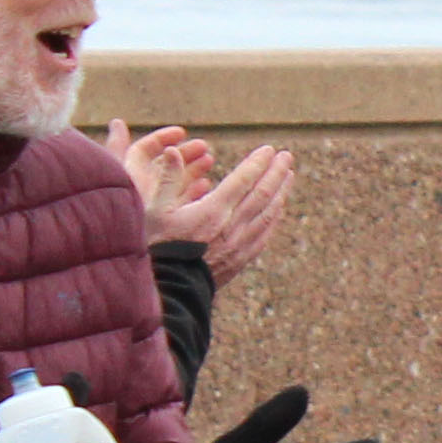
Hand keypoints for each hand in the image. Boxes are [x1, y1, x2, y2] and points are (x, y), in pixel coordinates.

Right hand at [114, 121, 295, 283]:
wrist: (168, 292)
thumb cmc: (156, 249)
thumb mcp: (153, 211)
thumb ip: (166, 179)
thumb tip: (172, 150)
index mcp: (212, 211)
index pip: (243, 180)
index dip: (257, 163)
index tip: (270, 150)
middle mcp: (232, 227)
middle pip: (262, 195)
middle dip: (276, 173)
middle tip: (287, 156)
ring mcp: (239, 245)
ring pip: (268, 214)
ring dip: (280, 193)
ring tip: (289, 176)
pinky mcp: (240, 260)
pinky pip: (264, 234)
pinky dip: (274, 218)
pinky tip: (278, 209)